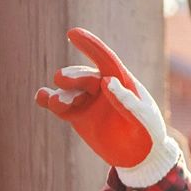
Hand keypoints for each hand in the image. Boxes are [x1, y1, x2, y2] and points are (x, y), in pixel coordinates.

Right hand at [34, 28, 178, 183]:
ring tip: (54, 101)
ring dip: (60, 94)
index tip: (73, 33)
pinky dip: (49, 100)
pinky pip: (61, 106)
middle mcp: (102, 86)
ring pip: (69, 91)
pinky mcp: (78, 116)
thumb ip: (127, 102)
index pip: (105, 59)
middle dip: (72, 77)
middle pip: (83, 76)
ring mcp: (89, 100)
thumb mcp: (143, 120)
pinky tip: (42, 98)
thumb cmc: (149, 134)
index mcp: (122, 81)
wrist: (141, 157)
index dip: (90, 46)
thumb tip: (106, 80)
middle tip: (61, 80)